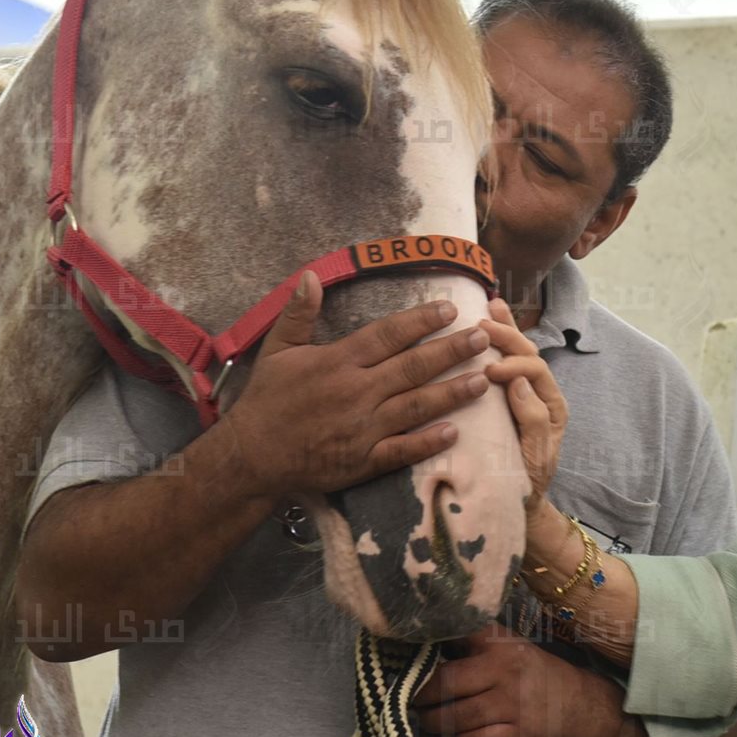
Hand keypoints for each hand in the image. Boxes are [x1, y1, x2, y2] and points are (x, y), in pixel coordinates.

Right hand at [219, 271, 496, 500]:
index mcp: (338, 362)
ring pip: (417, 406)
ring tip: (483, 380)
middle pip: (413, 367)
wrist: (252, 456)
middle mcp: (357, 392)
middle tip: (484, 338)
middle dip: (451, 351)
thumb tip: (311, 275)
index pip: (388, 335)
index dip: (421, 321)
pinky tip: (455, 432)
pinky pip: (402, 450)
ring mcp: (363, 428)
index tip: (450, 309)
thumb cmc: (266, 400)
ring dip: (452, 393)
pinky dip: (428, 442)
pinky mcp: (364, 460)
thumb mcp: (276, 350)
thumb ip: (298, 314)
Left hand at [410, 622, 590, 736]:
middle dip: (420, 696)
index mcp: (499, 644)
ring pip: (457, 717)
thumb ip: (469, 643)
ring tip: (427, 720)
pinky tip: (459, 736)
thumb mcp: (505, 647)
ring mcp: (514, 706)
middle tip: (409, 701)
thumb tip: (420, 641)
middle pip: (446, 683)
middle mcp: (506, 672)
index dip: (426, 648)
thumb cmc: (528, 673)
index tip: (405, 660)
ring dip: (434, 722)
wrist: (577, 706)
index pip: (456, 636)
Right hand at [475, 298, 566, 511]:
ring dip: (504, 329)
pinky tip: (484, 322)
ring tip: (490, 305)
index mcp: (551, 406)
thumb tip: (518, 381)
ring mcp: (523, 394)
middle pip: (528, 354)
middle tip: (483, 324)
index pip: (536, 372)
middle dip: (508, 336)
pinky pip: (503, 364)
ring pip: (517, 353)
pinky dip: (496, 342)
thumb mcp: (534, 456)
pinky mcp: (506, 397)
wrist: (520, 502)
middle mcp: (539, 394)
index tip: (491, 372)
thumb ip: (533, 419)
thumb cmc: (528, 482)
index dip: (515, 366)